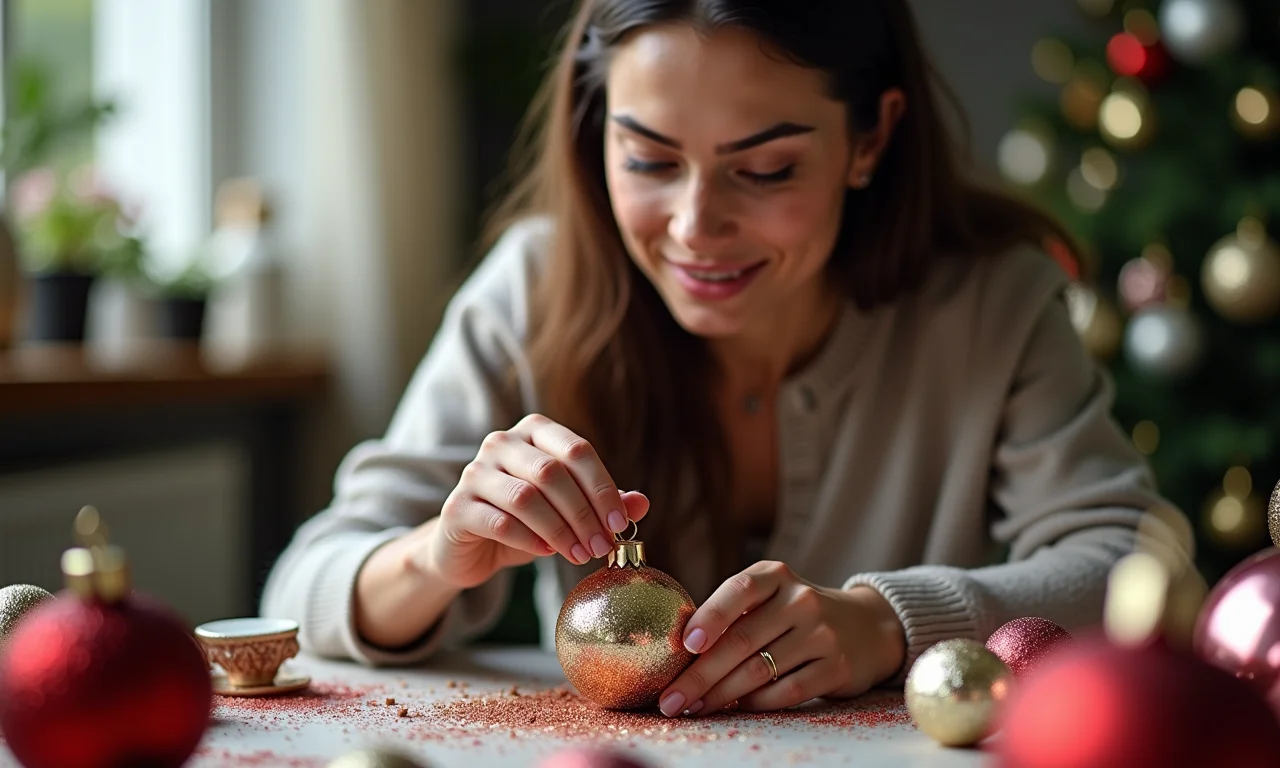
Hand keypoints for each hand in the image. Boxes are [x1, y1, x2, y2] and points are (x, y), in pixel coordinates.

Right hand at [426, 413, 649, 588]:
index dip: (602, 487)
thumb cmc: (526, 522)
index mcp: (534, 431)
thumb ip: (601, 503)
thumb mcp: (568, 511)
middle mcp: (501, 443)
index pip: (576, 450)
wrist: (469, 547)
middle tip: (602, 546)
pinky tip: (546, 552)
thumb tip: (641, 504)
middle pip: (552, 473)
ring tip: (580, 554)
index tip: (619, 523)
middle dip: (584, 514)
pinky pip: (500, 522)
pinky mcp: (457, 507)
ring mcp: (474, 472)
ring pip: (526, 497)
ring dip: (560, 531)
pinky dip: (530, 540)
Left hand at [657, 561, 904, 716]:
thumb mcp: (772, 596)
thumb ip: (734, 614)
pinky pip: (786, 691)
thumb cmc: (798, 614)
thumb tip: (679, 653)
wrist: (867, 628)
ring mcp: (822, 634)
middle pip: (742, 640)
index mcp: (777, 576)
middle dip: (700, 674)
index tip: (685, 645)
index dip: (710, 616)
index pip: (739, 589)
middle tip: (671, 698)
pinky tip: (735, 708)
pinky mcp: (836, 668)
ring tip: (694, 707)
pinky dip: (755, 703)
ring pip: (759, 670)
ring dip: (720, 694)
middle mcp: (801, 600)